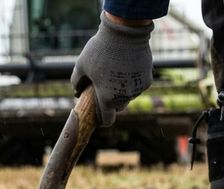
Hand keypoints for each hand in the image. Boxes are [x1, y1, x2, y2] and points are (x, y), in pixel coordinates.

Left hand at [71, 12, 153, 126]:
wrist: (125, 33)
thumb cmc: (100, 49)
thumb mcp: (82, 64)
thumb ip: (77, 81)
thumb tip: (76, 92)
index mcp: (107, 98)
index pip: (107, 120)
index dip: (102, 119)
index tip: (98, 114)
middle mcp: (124, 98)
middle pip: (118, 107)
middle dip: (111, 101)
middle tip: (104, 87)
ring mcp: (138, 89)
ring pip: (129, 96)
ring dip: (123, 90)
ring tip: (115, 72)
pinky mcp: (147, 80)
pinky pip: (138, 85)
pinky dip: (133, 80)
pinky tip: (127, 67)